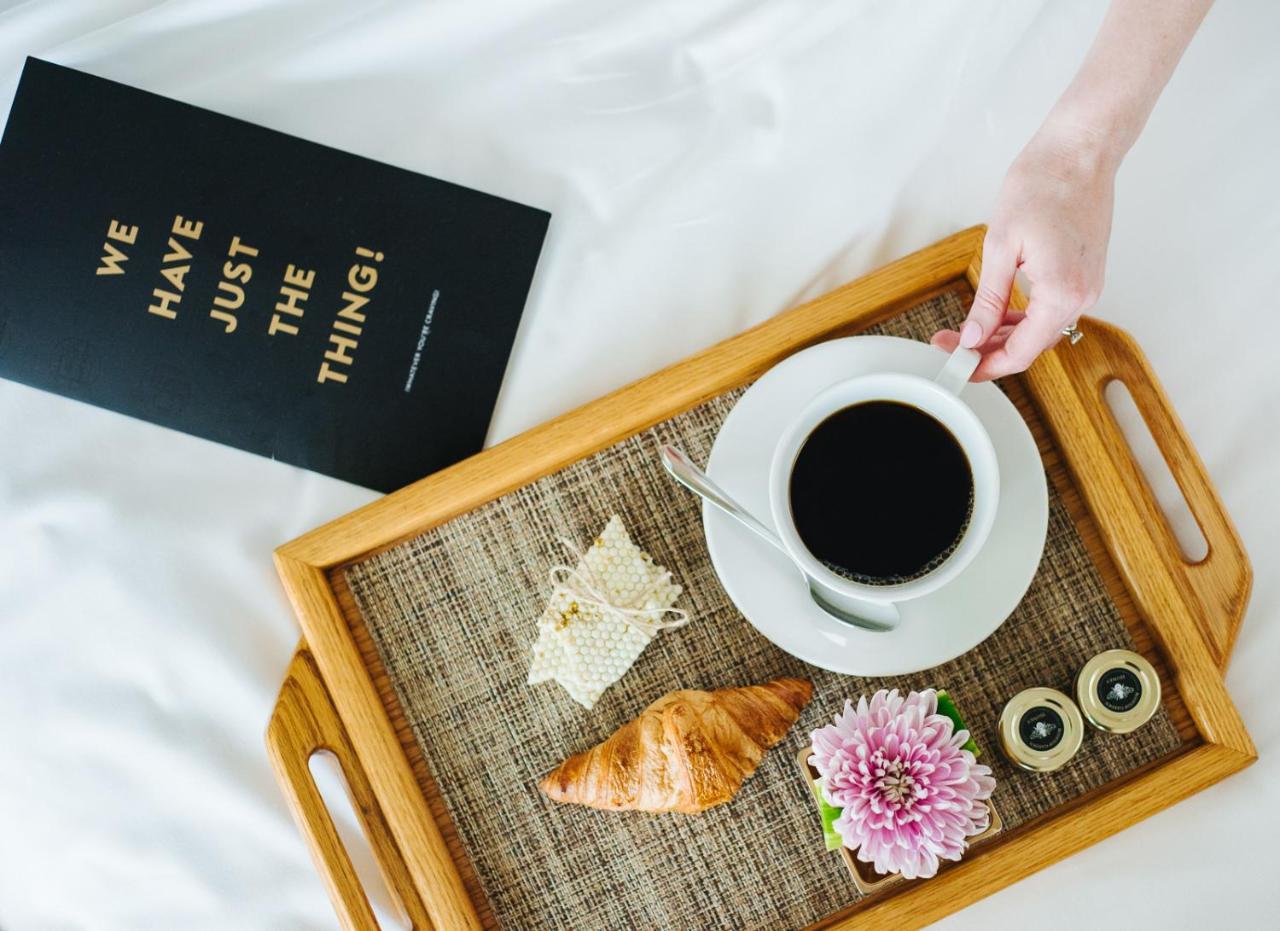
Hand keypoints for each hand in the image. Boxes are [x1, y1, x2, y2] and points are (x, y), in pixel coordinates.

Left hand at [932, 128, 1116, 379]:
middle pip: (1031, 346)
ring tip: (967, 330)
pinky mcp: (1086, 274)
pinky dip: (1024, 316)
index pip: (1020, 353)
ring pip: (1041, 329)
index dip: (984, 365)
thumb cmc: (1043, 185)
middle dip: (988, 350)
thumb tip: (974, 337)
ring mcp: (1088, 286)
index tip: (956, 366)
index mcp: (1062, 293)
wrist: (1080, 151)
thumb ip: (988, 300)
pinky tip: (997, 312)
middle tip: (949, 344)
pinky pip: (1052, 309)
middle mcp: (1083, 296)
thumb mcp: (1001, 247)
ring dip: (1005, 334)